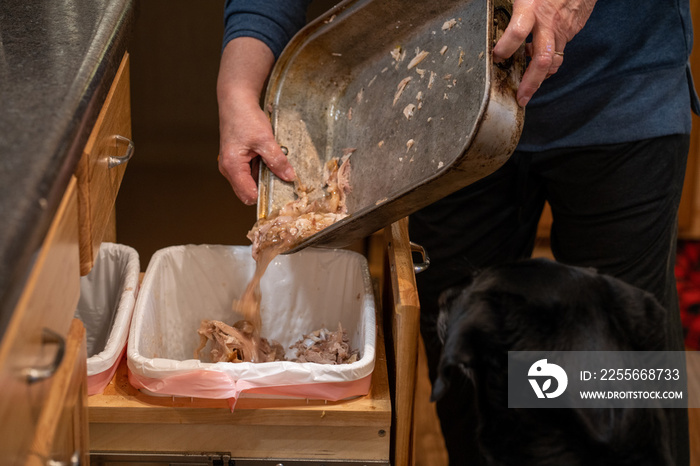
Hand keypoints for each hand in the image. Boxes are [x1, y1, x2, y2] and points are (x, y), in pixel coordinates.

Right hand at [217, 38, 295, 204]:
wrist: (236, 100)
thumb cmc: (245, 118)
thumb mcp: (266, 140)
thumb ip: (277, 161)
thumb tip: (290, 177)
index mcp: (233, 167)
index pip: (249, 195)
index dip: (265, 196)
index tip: (282, 192)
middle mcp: (228, 169)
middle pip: (248, 191)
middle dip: (266, 188)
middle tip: (282, 179)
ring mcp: (231, 165)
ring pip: (250, 182)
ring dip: (264, 177)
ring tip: (276, 165)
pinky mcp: (236, 160)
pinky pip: (250, 172)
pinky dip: (261, 169)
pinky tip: (269, 159)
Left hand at [493, 0, 596, 106]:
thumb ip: (512, 5)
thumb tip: (491, 12)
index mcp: (531, 8)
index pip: (516, 34)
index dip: (504, 48)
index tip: (496, 57)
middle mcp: (548, 23)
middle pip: (541, 60)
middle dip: (531, 83)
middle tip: (521, 98)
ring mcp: (563, 29)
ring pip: (553, 61)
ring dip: (540, 77)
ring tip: (528, 86)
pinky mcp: (572, 31)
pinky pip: (559, 51)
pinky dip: (548, 60)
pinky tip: (538, 59)